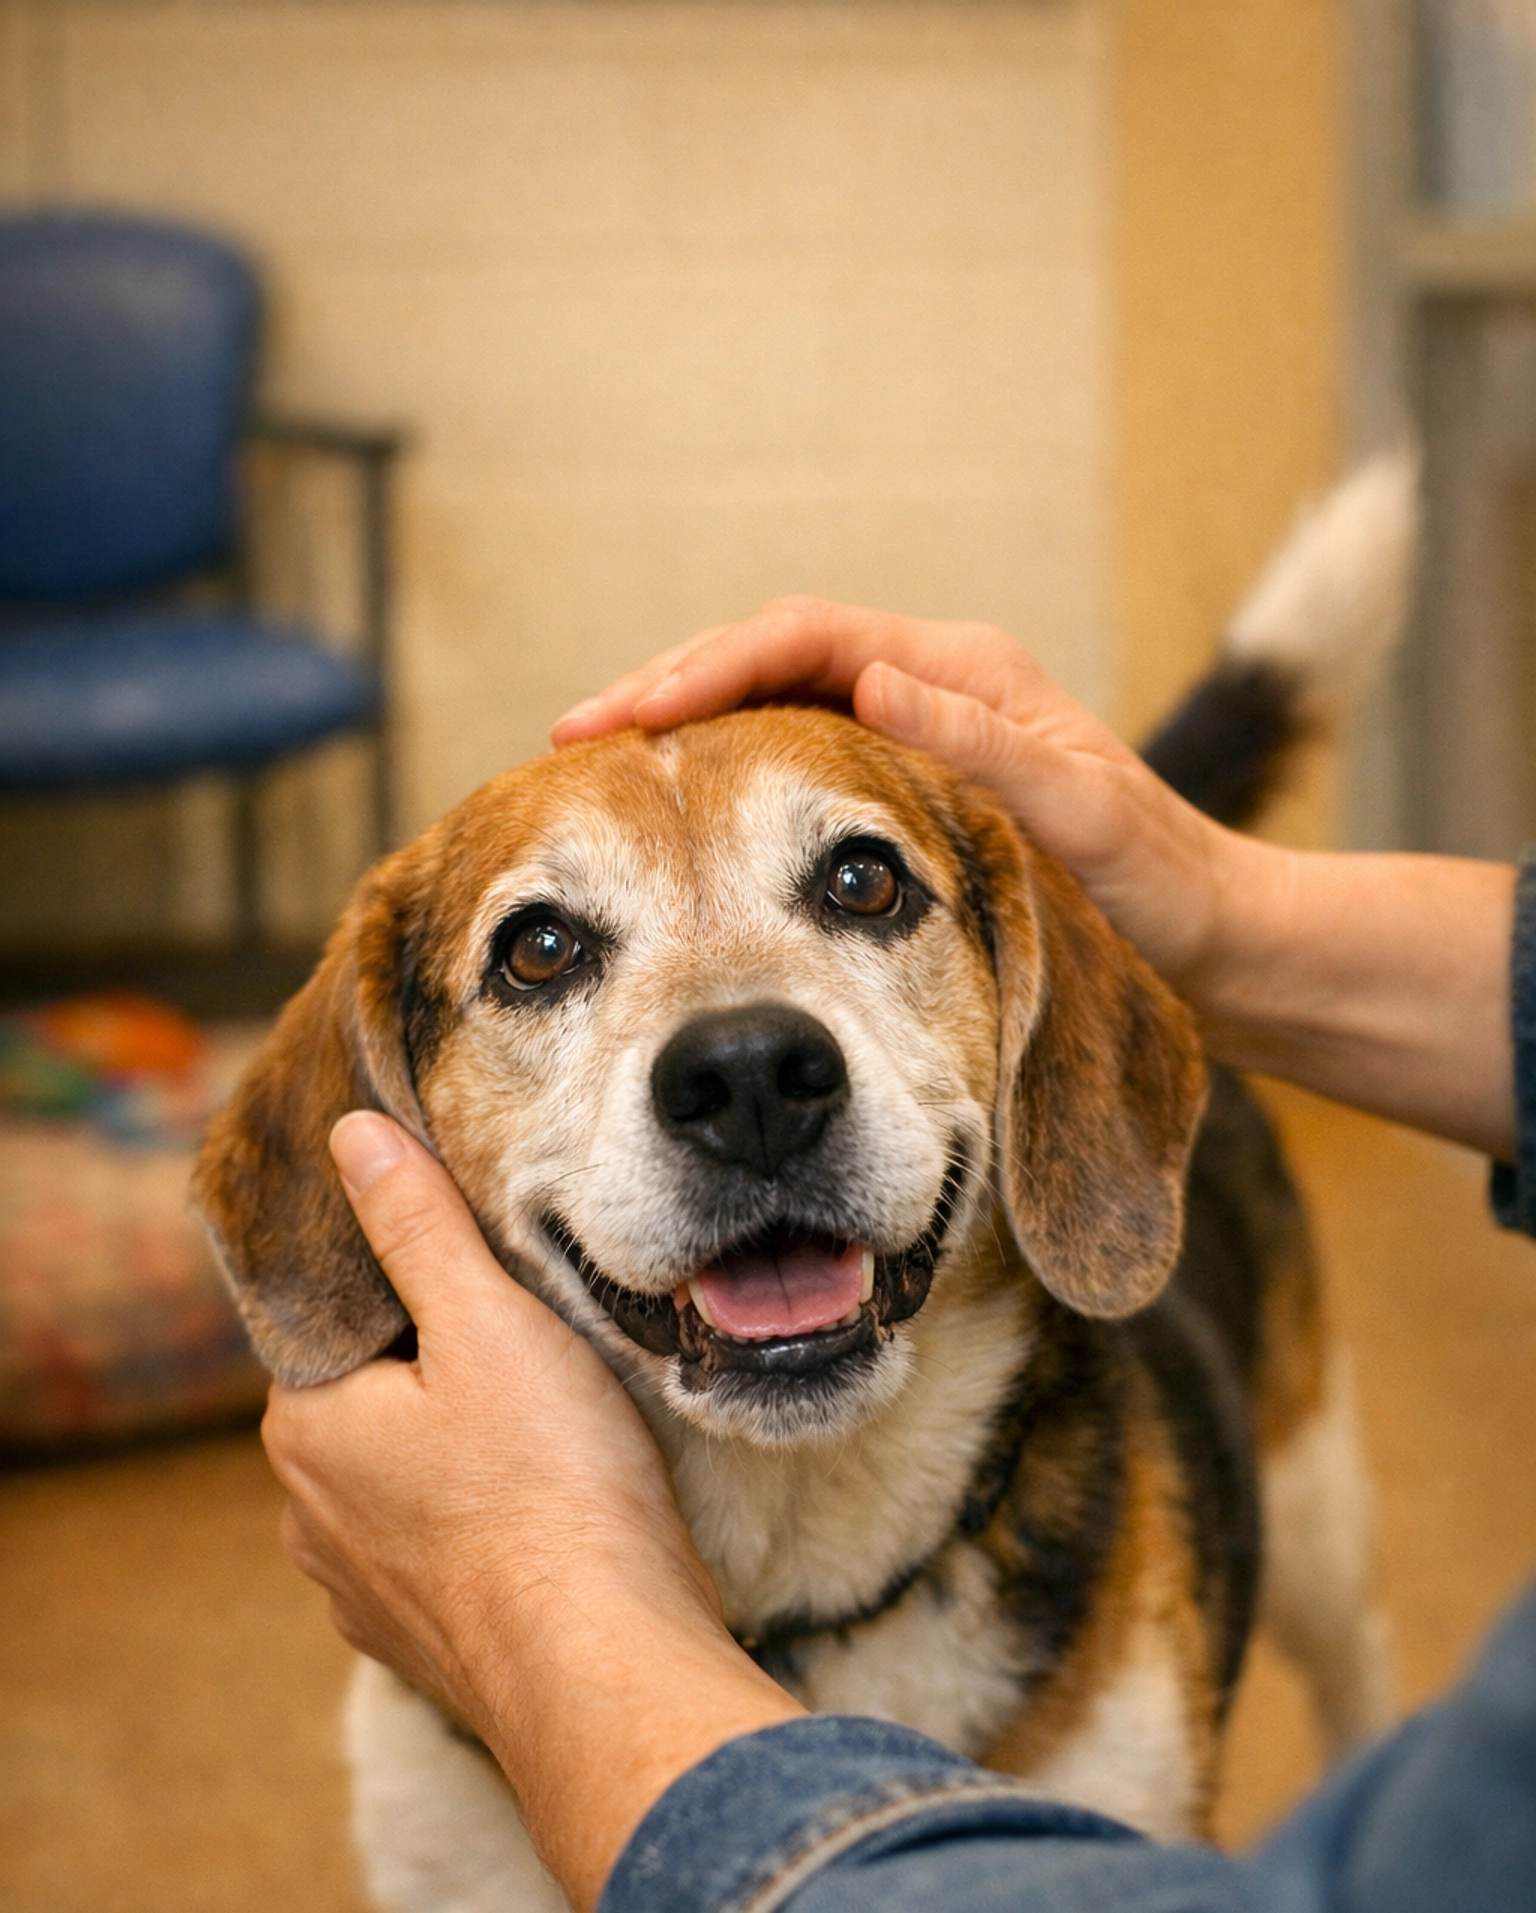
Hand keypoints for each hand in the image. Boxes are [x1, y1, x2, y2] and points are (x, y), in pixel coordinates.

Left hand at [263, 1111, 799, 1912]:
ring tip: (557, 1443)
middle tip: (540, 1357)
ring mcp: (360, 1591)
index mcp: (306, 1422)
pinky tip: (552, 1521)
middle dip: (444, 1378)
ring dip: (466, 1462)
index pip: (341, 1321)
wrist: (604, 1666)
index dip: (418, 1292)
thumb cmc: (553, 1488)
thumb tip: (351, 1138)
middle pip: (375, 1404)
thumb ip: (418, 1228)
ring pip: (409, 1486)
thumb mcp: (490, 1322)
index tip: (489, 1288)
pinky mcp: (422, 1645)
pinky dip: (486, 1534)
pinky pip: (445, 1558)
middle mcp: (310, 1512)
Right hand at [553, 598, 1516, 1158]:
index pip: (803, 639)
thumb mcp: (1078, 822)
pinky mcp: (912, 802)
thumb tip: (869, 684)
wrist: (1222, 947)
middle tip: (569, 742)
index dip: (701, 670)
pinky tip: (684, 835)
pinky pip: (797, 777)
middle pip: (769, 664)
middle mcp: (936, 692)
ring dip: (689, 741)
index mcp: (967, 674)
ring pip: (775, 716)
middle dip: (666, 697)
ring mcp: (920, 744)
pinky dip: (730, 791)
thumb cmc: (1161, 892)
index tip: (617, 720)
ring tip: (598, 781)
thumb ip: (980, 752)